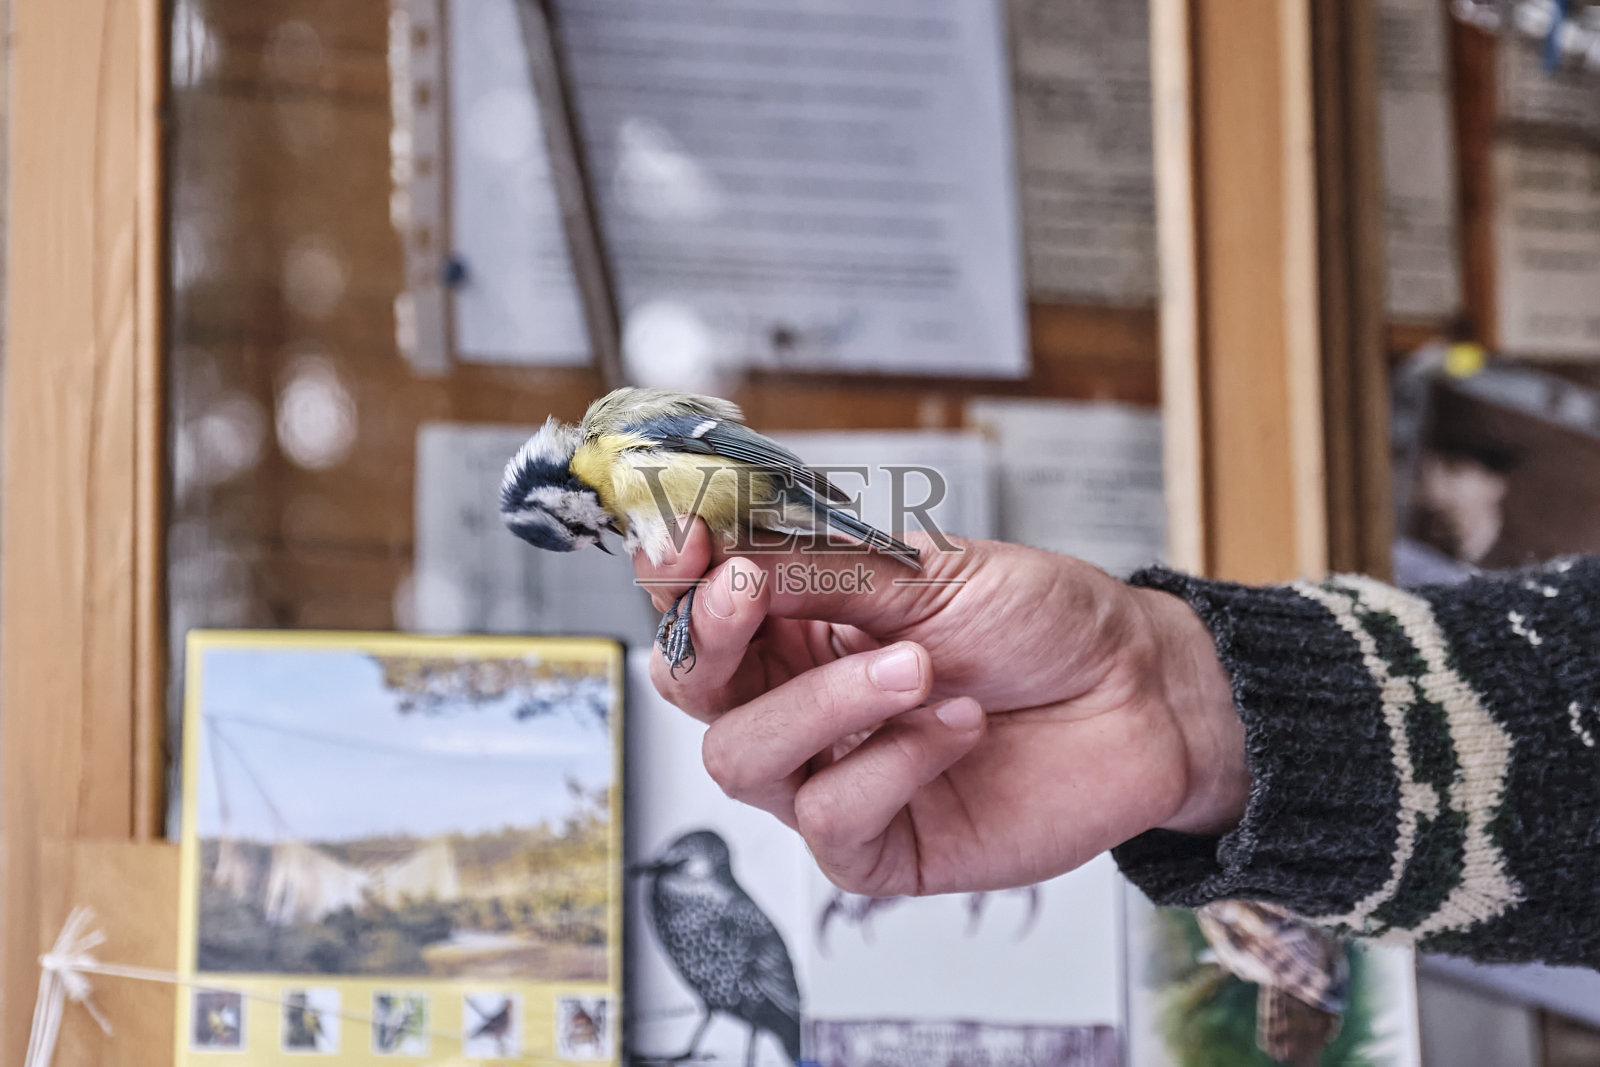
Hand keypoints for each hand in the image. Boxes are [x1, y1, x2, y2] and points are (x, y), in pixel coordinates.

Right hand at [634, 523, 1246, 896]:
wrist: (1137, 691)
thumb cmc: (1040, 621)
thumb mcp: (927, 571)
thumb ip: (819, 571)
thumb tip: (725, 554)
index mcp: (798, 623)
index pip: (693, 609)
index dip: (672, 577)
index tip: (687, 539)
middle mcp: (800, 703)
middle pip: (691, 690)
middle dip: (712, 640)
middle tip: (753, 590)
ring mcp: (833, 777)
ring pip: (743, 759)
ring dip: (823, 703)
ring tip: (917, 666)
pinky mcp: (880, 845)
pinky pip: (832, 817)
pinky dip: (893, 761)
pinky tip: (958, 723)